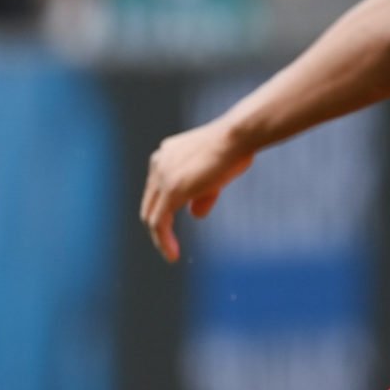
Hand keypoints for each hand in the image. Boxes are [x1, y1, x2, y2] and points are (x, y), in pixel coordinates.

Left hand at [140, 120, 255, 262]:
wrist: (239, 136)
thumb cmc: (235, 150)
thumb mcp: (215, 175)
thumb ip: (201, 195)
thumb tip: (194, 215)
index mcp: (165, 155)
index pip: (157, 189)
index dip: (165, 209)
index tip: (171, 226)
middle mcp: (158, 163)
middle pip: (151, 203)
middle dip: (159, 225)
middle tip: (169, 244)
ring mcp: (162, 175)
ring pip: (152, 215)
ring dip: (160, 237)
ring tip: (171, 253)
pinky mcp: (171, 189)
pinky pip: (159, 222)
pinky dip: (163, 240)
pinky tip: (172, 254)